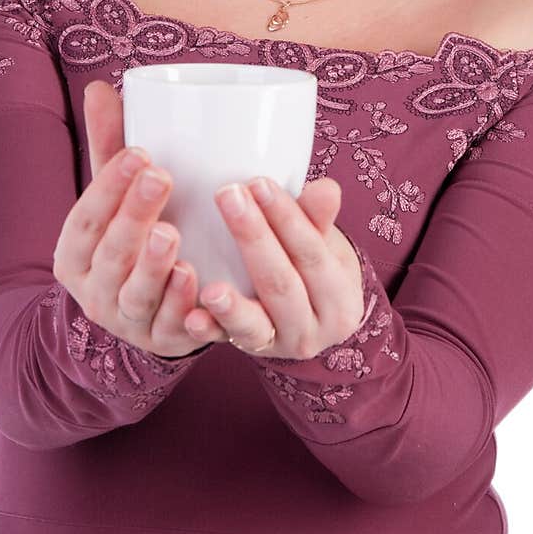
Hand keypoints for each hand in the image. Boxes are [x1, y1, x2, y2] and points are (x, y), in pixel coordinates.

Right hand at [51, 80, 228, 357]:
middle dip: (133, 216)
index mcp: (76, 254)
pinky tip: (201, 291)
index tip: (139, 151)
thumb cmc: (131, 242)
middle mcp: (95, 292)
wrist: (143, 318)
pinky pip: (174, 333)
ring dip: (154, 268)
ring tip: (173, 235)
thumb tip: (101, 87)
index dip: (108, 187)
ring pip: (137, 297)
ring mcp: (129, 321)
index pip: (84, 218)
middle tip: (162, 177)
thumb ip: (111, 149)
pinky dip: (185, 314)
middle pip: (111, 256)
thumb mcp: (117, 199)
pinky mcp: (165, 343)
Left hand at [196, 175, 364, 358]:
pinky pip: (224, 342)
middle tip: (227, 196)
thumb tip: (326, 188)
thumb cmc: (313, 266)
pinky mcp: (246, 350)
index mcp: (340, 301)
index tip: (258, 183)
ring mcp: (278, 346)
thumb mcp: (325, 244)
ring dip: (232, 305)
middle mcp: (312, 330)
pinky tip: (192, 318)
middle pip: (282, 284)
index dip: (287, 218)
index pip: (312, 254)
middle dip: (253, 239)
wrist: (308, 313)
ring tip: (211, 285)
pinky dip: (209, 330)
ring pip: (255, 323)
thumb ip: (319, 218)